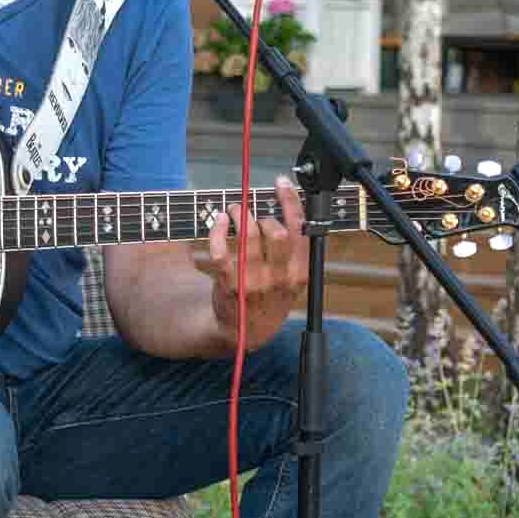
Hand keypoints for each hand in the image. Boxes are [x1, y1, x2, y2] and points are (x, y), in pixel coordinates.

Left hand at [202, 175, 305, 347]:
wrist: (244, 333)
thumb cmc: (268, 301)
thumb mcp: (292, 282)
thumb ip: (295, 253)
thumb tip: (289, 212)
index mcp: (298, 273)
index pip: (300, 230)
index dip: (291, 202)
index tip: (281, 184)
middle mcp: (278, 277)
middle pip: (276, 231)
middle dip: (262, 214)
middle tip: (251, 210)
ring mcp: (253, 281)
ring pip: (248, 236)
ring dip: (240, 214)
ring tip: (234, 210)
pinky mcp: (229, 284)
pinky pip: (221, 249)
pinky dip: (218, 230)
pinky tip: (219, 221)